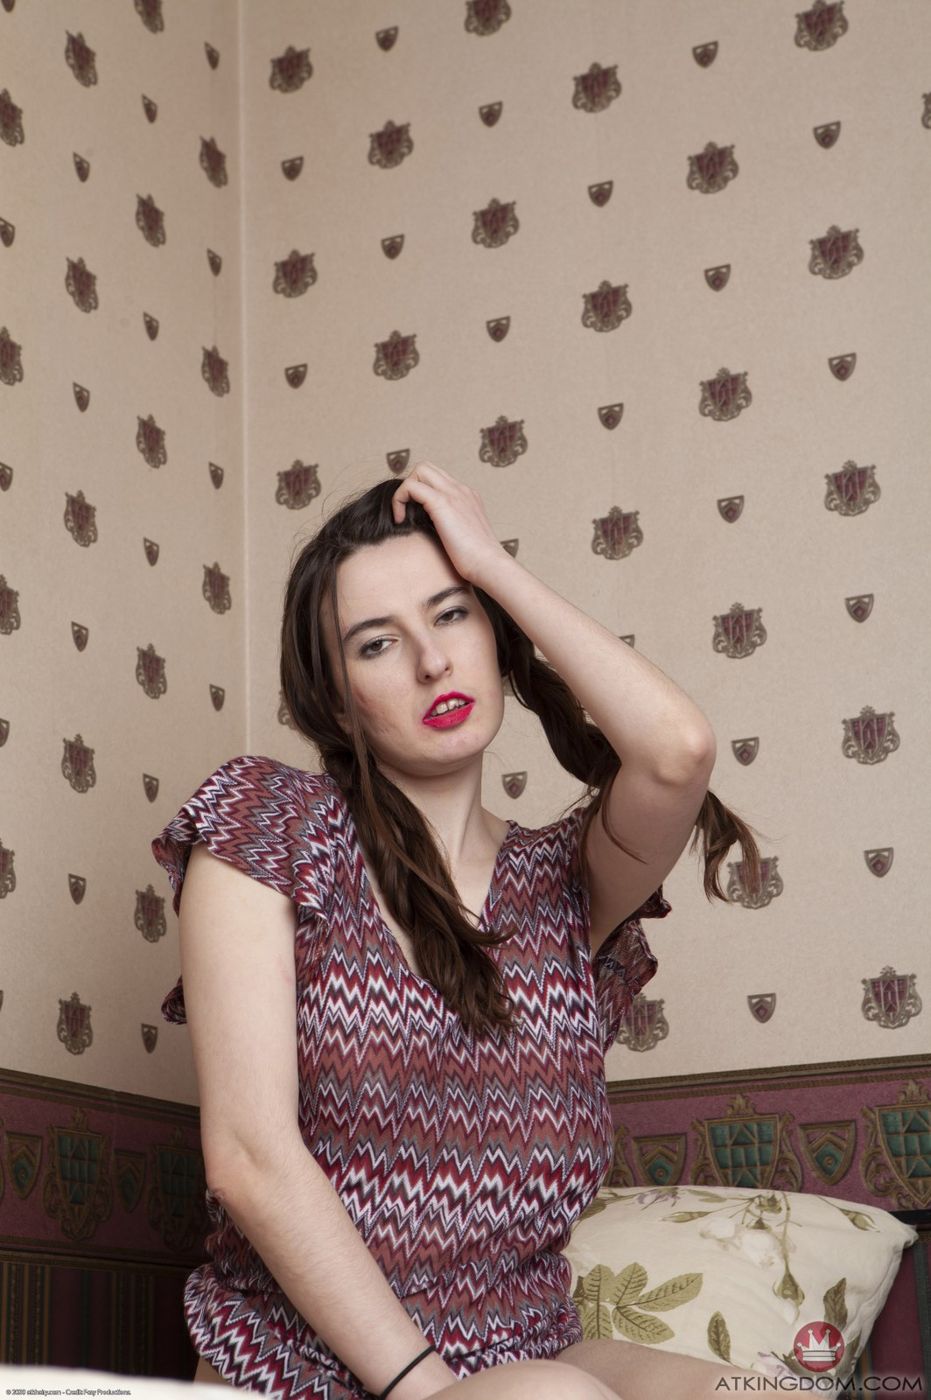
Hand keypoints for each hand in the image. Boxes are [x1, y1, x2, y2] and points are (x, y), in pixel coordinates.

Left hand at [391, 462, 507, 585]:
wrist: (489, 565)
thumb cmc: (477, 561)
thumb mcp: (465, 539)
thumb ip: (453, 529)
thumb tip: (437, 536)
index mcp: (468, 497)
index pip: (438, 479)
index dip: (420, 492)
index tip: (413, 516)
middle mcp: (461, 490)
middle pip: (428, 468)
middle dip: (410, 485)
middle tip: (405, 511)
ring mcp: (453, 493)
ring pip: (420, 469)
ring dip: (405, 489)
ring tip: (402, 515)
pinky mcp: (442, 502)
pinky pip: (411, 486)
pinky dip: (399, 500)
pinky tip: (400, 521)